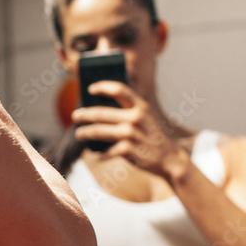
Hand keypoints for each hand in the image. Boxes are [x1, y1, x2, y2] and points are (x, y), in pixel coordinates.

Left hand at [72, 81, 187, 179]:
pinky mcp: (128, 150)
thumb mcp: (146, 119)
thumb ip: (128, 112)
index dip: (103, 87)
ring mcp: (132, 134)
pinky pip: (107, 150)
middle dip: (85, 114)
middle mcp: (136, 118)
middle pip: (102, 113)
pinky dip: (101, 153)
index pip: (120, 90)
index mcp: (141, 106)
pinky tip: (97, 153)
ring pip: (100, 131)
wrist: (169, 159)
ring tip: (79, 134)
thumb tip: (97, 110)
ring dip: (86, 133)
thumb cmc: (151, 137)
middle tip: (75, 116)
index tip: (90, 88)